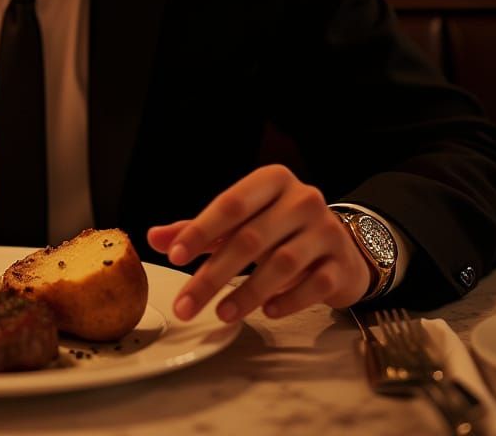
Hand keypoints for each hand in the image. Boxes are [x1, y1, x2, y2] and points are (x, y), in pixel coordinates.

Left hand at [147, 165, 371, 322]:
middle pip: (250, 239)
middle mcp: (302, 199)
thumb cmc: (279, 229)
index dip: (199, 230)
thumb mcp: (240, 222)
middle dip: (213, 275)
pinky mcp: (342, 263)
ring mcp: (326, 231)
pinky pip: (313, 286)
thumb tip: (154, 238)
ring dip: (247, 293)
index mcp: (272, 181)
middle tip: (185, 304)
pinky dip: (287, 301)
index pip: (230, 204)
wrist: (340, 245)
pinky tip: (267, 312)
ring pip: (282, 264)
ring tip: (221, 314)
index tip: (173, 256)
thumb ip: (198, 229)